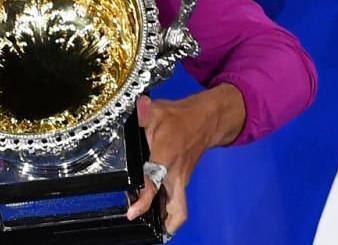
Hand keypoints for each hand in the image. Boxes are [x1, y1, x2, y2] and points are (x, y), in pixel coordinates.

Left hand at [126, 84, 244, 236]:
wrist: (205, 119)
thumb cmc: (178, 116)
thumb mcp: (155, 111)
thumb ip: (140, 113)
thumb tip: (133, 109)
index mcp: (166, 156)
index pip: (154, 183)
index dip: (143, 201)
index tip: (132, 213)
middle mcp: (176, 173)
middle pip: (177, 209)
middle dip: (163, 223)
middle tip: (146, 227)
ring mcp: (182, 178)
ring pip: (178, 208)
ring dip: (164, 218)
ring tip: (146, 222)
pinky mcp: (183, 179)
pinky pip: (177, 200)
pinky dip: (167, 208)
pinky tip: (153, 208)